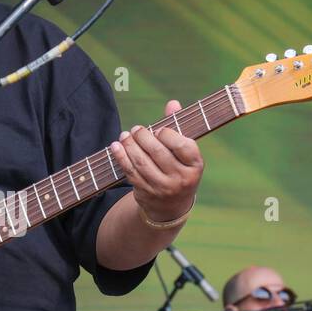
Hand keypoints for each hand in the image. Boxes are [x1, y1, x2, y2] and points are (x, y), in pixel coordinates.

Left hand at [109, 100, 203, 222]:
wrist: (171, 207)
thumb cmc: (179, 170)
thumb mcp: (184, 154)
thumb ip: (178, 127)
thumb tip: (172, 103)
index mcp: (195, 166)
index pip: (183, 146)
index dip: (169, 134)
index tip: (159, 130)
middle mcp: (181, 179)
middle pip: (159, 152)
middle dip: (144, 137)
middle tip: (136, 129)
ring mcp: (163, 188)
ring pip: (142, 162)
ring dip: (130, 146)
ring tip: (125, 135)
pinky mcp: (146, 193)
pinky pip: (131, 172)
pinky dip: (121, 157)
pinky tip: (116, 147)